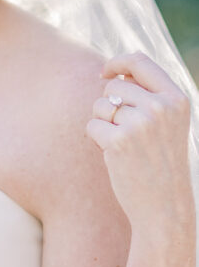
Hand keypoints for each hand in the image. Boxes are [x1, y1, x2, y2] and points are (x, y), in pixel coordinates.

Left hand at [85, 51, 193, 226]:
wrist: (164, 205)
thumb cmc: (161, 162)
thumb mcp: (167, 123)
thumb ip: (149, 95)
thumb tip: (116, 72)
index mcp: (177, 99)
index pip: (140, 61)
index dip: (117, 62)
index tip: (104, 72)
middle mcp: (161, 107)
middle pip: (113, 86)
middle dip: (108, 105)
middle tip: (122, 130)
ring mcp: (140, 123)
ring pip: (100, 106)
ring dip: (102, 123)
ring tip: (122, 145)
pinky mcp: (119, 141)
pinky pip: (91, 126)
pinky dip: (96, 139)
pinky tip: (113, 155)